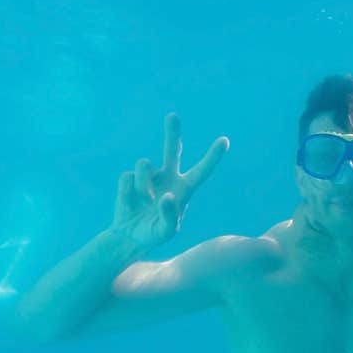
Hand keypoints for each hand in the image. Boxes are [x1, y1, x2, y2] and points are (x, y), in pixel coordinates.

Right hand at [110, 113, 228, 250]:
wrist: (130, 236)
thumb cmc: (155, 234)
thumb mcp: (166, 231)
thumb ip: (170, 216)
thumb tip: (166, 196)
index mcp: (185, 189)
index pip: (202, 170)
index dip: (213, 156)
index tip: (225, 140)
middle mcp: (169, 177)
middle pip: (172, 149)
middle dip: (172, 133)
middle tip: (173, 116)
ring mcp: (150, 177)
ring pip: (144, 164)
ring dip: (142, 184)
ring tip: (144, 200)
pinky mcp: (131, 179)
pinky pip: (127, 177)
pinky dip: (128, 191)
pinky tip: (130, 202)